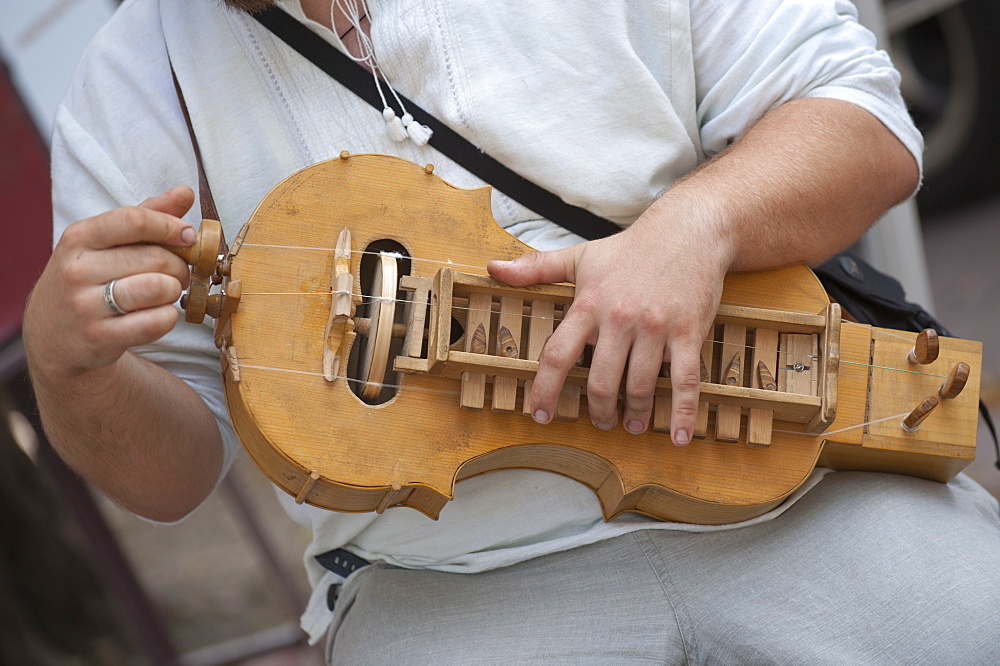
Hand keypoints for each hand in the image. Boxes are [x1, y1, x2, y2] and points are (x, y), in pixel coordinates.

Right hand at [24, 186, 196, 376]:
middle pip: (156, 258)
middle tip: (177, 274)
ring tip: (165, 293)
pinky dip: (168, 317)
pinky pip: (157, 321)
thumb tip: (185, 192)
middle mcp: (77, 270)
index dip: (170, 226)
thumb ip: (147, 215)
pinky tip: (157, 315)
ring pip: (159, 288)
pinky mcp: (100, 338)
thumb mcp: (105, 242)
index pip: (134, 220)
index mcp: (79, 238)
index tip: (188, 236)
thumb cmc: (88, 279)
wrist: (51, 335)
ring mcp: (86, 306)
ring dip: (174, 291)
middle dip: (179, 266)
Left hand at [488, 198, 733, 445]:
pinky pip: (685, 380)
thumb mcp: (580, 256)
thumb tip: (494, 269)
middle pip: (601, 381)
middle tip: (600, 422)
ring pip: (640, 385)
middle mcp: (619, 319)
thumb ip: (536, 268)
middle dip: (598, 410)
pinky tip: (678, 436)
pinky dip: (682, 413)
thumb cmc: (631, 248)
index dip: (545, 389)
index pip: (557, 355)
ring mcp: (655, 328)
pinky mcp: (688, 332)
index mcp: (588, 305)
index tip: (539, 414)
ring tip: (632, 424)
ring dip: (634, 414)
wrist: (687, 231)